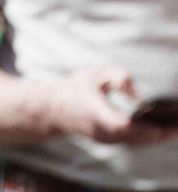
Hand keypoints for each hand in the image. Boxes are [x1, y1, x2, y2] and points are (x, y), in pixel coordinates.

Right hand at [46, 69, 177, 144]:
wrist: (52, 108)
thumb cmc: (74, 89)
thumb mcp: (94, 75)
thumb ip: (118, 77)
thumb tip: (139, 93)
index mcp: (99, 116)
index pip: (127, 126)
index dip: (151, 127)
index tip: (171, 123)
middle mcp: (105, 133)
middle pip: (141, 138)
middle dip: (164, 132)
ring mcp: (108, 140)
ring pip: (140, 142)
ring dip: (159, 135)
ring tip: (176, 125)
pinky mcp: (110, 142)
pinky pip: (135, 142)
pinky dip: (149, 136)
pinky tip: (161, 128)